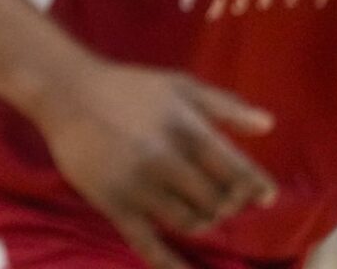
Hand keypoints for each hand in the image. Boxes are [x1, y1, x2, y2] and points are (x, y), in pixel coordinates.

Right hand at [34, 62, 277, 268]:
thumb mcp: (180, 86)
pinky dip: (171, 265)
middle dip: (227, 204)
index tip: (265, 197)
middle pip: (217, 203)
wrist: (67, 93)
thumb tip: (269, 125)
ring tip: (197, 209)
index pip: (236, 172)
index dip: (256, 188)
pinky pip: (148, 245)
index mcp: (187, 131)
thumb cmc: (129, 87)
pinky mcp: (115, 205)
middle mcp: (166, 161)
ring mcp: (139, 186)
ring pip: (190, 223)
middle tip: (221, 198)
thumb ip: (225, 106)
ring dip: (202, 221)